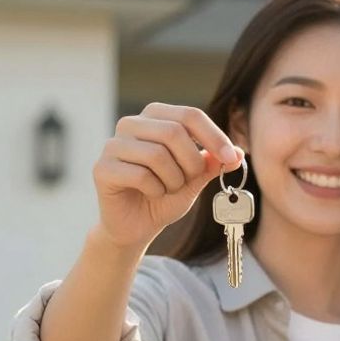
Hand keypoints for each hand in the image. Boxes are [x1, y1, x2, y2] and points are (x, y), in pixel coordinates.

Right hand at [91, 103, 242, 250]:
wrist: (136, 225)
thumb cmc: (164, 195)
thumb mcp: (195, 178)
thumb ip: (212, 162)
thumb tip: (237, 152)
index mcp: (155, 117)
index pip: (190, 115)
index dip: (214, 136)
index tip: (230, 158)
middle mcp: (131, 123)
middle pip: (174, 132)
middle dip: (191, 163)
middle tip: (189, 181)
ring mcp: (113, 144)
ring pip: (158, 155)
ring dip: (173, 180)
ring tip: (167, 188)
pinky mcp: (102, 168)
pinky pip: (141, 175)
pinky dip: (155, 190)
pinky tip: (150, 194)